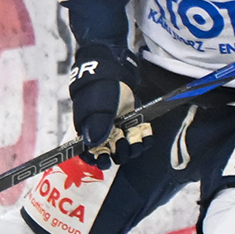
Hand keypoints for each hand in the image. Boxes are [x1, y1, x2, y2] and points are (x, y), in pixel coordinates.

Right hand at [68, 45, 142, 167]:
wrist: (113, 73)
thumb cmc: (98, 90)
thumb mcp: (96, 107)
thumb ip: (96, 125)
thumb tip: (94, 145)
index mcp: (89, 134)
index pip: (91, 156)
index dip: (98, 160)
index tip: (104, 159)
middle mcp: (105, 136)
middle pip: (113, 156)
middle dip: (118, 153)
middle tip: (120, 141)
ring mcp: (120, 132)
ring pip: (128, 151)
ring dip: (133, 147)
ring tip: (133, 137)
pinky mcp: (133, 125)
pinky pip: (141, 140)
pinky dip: (145, 138)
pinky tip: (145, 131)